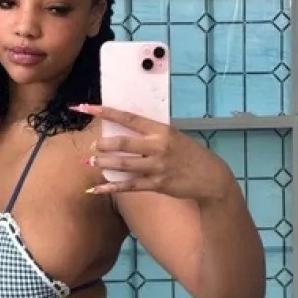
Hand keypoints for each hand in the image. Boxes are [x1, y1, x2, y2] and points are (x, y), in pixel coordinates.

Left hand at [71, 104, 230, 200]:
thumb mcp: (174, 137)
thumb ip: (152, 134)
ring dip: (104, 164)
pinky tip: (96, 189)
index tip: (86, 107)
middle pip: (123, 143)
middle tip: (93, 146)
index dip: (105, 112)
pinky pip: (129, 186)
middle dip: (103, 145)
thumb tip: (125, 131)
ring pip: (123, 164)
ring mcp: (157, 167)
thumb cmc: (190, 155)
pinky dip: (110, 188)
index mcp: (161, 130)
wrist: (211, 177)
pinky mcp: (157, 184)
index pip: (128, 118)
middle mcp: (158, 147)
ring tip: (90, 162)